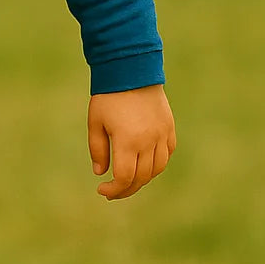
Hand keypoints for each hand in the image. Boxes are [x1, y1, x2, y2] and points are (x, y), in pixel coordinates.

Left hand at [87, 85, 175, 199]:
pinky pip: (167, 153)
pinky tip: (145, 164)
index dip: (114, 190)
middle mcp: (148, 141)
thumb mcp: (96, 123)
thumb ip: (98, 150)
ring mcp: (162, 135)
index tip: (102, 191)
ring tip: (128, 180)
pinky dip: (157, 163)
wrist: (132, 71)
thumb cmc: (109, 97)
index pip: (125, 178)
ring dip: (143, 178)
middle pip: (142, 178)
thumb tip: (101, 173)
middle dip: (127, 189)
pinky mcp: (169, 128)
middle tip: (113, 192)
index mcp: (128, 141)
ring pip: (157, 168)